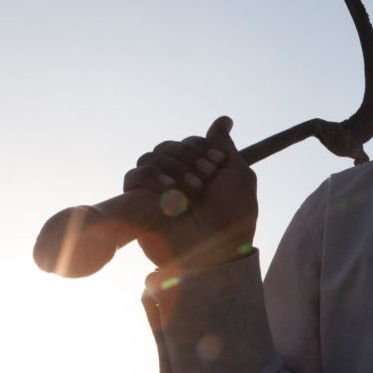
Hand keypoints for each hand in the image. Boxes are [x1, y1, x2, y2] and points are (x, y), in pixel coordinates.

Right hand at [123, 116, 257, 268]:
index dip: (202, 147)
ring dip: (173, 166)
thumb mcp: (238, 177)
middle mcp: (177, 179)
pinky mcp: (139, 203)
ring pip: (151, 156)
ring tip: (191, 191)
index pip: (191, 141)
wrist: (212, 253)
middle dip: (189, 156)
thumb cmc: (231, 219)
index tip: (217, 165)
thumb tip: (224, 119)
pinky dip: (151, 175)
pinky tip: (169, 188)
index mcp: (199, 171)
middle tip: (205, 179)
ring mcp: (157, 191)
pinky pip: (134, 175)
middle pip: (170, 146)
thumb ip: (225, 147)